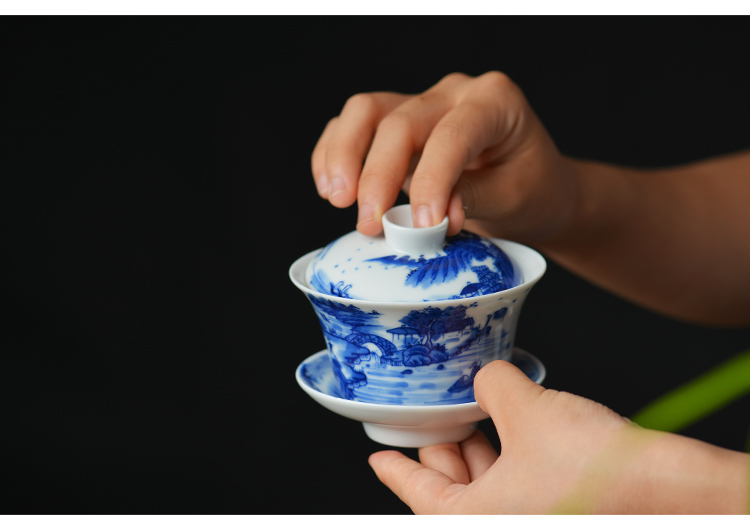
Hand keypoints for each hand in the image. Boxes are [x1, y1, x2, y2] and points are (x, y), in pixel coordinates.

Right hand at [311, 71, 575, 242]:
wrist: (529, 187)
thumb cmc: (529, 188)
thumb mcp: (513, 197)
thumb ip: (471, 200)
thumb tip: (429, 217)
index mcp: (494, 101)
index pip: (453, 134)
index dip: (432, 179)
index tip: (421, 224)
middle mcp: (453, 94)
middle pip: (399, 121)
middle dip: (378, 175)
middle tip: (370, 224)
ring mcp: (421, 104)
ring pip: (367, 112)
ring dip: (344, 155)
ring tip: (337, 199)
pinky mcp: (396, 124)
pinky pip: (352, 125)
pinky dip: (334, 153)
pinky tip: (329, 187)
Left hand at [369, 360, 748, 512]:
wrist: (663, 484)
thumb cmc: (591, 463)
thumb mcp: (525, 409)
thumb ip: (494, 384)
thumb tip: (488, 375)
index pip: (422, 495)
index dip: (397, 472)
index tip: (379, 461)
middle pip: (453, 489)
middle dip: (444, 450)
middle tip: (436, 421)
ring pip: (488, 487)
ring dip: (479, 450)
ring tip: (472, 416)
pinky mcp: (560, 510)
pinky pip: (516, 486)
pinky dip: (508, 456)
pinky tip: (512, 426)